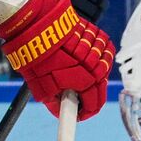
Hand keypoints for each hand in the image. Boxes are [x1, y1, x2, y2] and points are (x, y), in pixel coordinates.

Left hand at [0, 0, 114, 119]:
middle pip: (99, 90)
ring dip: (90, 76)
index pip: (93, 106)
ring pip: (101, 71)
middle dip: (86, 95)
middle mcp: (98, 66)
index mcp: (87, 82)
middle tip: (69, 94)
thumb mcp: (42, 89)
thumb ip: (55, 104)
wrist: (38, 26)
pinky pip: (100, 53)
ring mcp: (100, 50)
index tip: (76, 114)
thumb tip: (60, 112)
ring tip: (71, 73)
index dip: (83, 113)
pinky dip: (91, 59)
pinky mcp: (97, 35)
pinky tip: (77, 58)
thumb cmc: (39, 57)